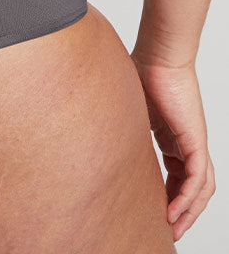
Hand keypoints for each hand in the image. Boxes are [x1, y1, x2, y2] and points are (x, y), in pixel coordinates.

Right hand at [129, 51, 215, 241]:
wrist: (159, 54)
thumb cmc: (142, 68)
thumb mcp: (127, 107)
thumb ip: (118, 121)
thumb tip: (85, 119)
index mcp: (172, 136)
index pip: (178, 175)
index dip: (169, 196)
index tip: (155, 212)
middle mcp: (186, 142)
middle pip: (192, 187)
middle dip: (182, 212)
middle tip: (168, 230)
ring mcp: (193, 142)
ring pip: (200, 188)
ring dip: (189, 212)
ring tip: (173, 228)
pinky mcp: (195, 141)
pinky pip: (198, 180)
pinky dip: (189, 200)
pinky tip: (175, 213)